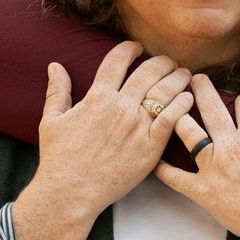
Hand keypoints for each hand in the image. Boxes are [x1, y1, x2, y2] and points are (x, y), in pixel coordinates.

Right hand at [24, 42, 193, 221]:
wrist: (71, 192)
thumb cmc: (59, 158)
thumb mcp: (52, 120)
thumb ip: (57, 91)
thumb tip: (55, 66)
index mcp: (98, 98)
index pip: (118, 60)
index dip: (130, 48)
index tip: (137, 47)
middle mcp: (121, 107)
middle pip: (148, 71)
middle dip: (161, 61)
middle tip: (168, 61)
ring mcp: (138, 127)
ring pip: (165, 91)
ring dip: (177, 78)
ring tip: (183, 74)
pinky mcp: (150, 147)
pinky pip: (173, 118)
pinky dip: (183, 104)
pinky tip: (188, 97)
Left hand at [156, 74, 239, 239]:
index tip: (239, 100)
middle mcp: (231, 146)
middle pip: (212, 108)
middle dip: (201, 89)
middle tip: (192, 78)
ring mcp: (213, 167)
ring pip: (189, 133)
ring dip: (178, 117)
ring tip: (170, 106)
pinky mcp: (202, 190)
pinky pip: (175, 178)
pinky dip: (162, 169)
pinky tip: (154, 160)